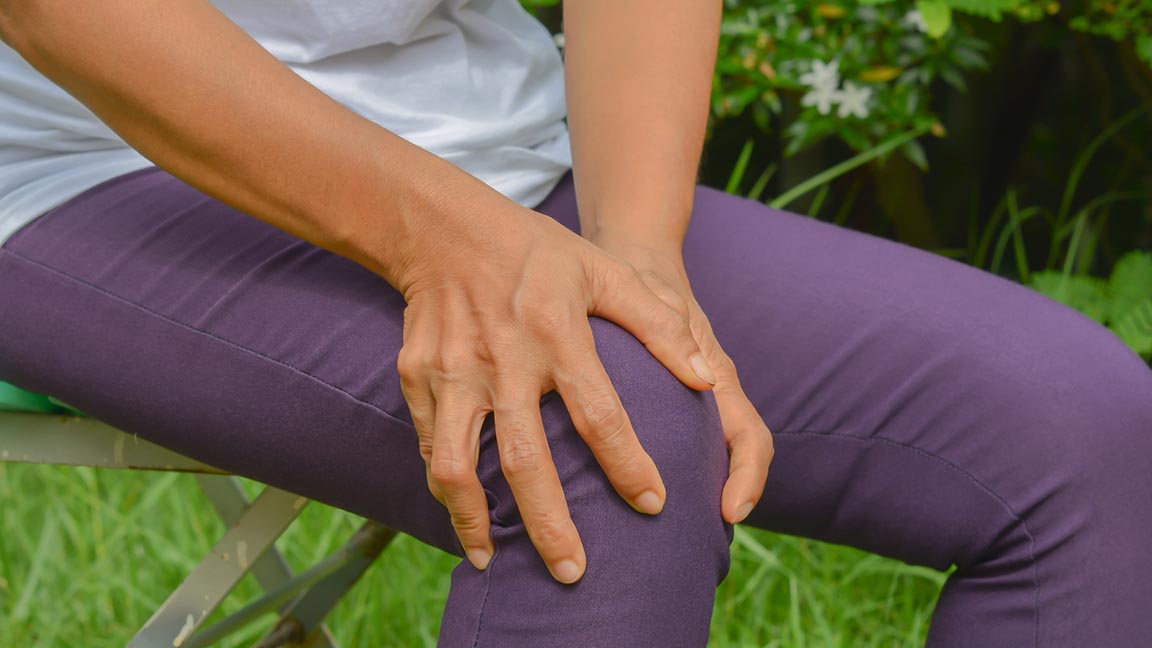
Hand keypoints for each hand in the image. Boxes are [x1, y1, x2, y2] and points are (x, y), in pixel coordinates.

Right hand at [395, 197, 716, 583]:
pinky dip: (445, 486)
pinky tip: (464, 513)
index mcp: (557, 333)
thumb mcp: (604, 272)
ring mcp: (454, 372)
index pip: (600, 414)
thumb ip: (659, 325)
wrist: (442, 228)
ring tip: (492, 562)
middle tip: (575, 573)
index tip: (653, 504)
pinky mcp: (418, 377)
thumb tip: (706, 381)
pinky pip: (430, 444)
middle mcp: (503, 360)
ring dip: (476, 520)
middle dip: (551, 524)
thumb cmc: (536, 251)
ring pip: (458, 464)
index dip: (629, 464)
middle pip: (527, 460)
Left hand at [588, 235, 774, 524]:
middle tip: (697, 545)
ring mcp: (693, 402)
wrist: (634, 261)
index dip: (748, 477)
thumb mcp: (656, 303)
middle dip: (725, 501)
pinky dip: (665, 472)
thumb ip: (673, 334)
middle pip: (735, 460)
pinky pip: (683, 446)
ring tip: (661, 537)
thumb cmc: (644, 281)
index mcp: (714, 377)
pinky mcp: (671, 404)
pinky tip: (621, 498)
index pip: (750, 437)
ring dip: (697, 495)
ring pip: (709, 458)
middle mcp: (709, 396)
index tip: (730, 513)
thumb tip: (696, 376)